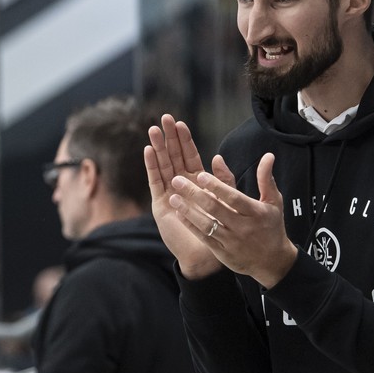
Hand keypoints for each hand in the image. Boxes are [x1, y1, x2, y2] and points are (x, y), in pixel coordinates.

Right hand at [144, 114, 224, 278]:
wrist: (207, 254)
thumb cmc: (219, 228)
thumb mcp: (225, 199)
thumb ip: (223, 180)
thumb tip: (218, 157)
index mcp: (197, 182)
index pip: (189, 156)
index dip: (184, 140)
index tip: (180, 122)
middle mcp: (181, 185)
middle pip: (173, 156)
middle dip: (169, 137)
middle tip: (164, 118)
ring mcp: (169, 194)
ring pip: (162, 166)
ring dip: (158, 147)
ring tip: (153, 130)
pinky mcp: (160, 205)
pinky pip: (155, 182)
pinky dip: (152, 166)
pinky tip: (148, 151)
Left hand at [170, 152, 297, 288]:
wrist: (271, 262)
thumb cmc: (271, 227)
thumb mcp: (274, 201)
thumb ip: (266, 178)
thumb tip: (267, 155)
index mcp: (256, 212)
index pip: (234, 198)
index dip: (217, 186)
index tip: (200, 175)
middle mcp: (243, 227)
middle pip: (216, 209)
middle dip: (195, 194)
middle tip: (177, 180)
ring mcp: (231, 241)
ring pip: (206, 224)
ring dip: (188, 210)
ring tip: (173, 197)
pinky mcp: (222, 252)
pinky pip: (204, 237)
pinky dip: (191, 225)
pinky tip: (179, 214)